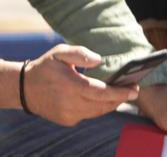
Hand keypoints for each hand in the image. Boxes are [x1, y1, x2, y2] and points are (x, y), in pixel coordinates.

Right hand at [17, 47, 135, 125]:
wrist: (24, 88)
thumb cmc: (45, 67)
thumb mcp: (60, 53)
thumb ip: (80, 53)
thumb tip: (99, 60)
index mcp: (70, 86)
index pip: (100, 92)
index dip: (119, 92)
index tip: (134, 89)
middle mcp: (69, 103)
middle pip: (103, 104)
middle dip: (121, 98)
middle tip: (134, 89)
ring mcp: (67, 114)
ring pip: (97, 112)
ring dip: (112, 104)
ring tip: (123, 94)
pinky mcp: (66, 120)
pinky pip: (89, 115)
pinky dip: (99, 108)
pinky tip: (106, 99)